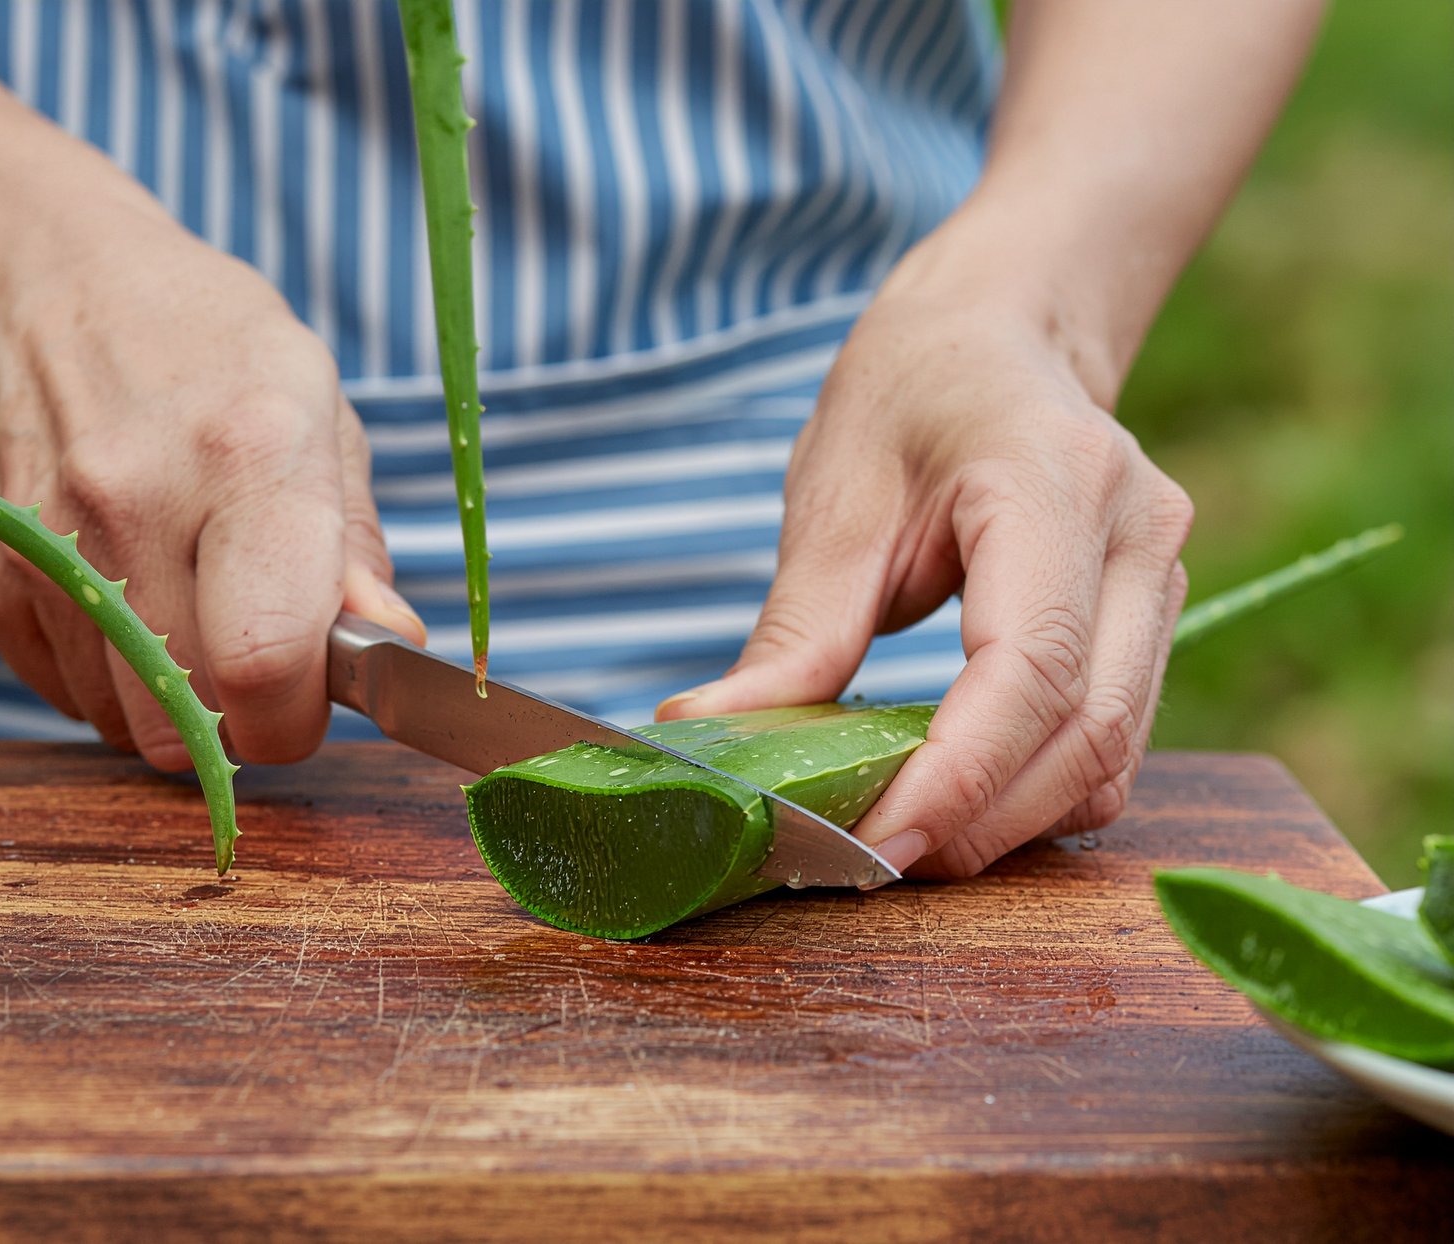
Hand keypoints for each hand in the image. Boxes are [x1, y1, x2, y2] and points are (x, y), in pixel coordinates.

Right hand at [0, 196, 423, 768]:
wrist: (39, 276)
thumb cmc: (210, 348)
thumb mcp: (320, 412)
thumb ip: (357, 547)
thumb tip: (393, 645)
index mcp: (249, 455)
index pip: (267, 660)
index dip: (299, 716)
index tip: (314, 697)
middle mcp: (133, 501)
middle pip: (193, 720)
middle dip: (246, 719)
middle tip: (262, 654)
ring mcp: (42, 541)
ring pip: (127, 722)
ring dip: (178, 700)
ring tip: (194, 601)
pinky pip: (67, 695)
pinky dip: (113, 677)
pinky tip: (130, 591)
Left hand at [656, 245, 1192, 877]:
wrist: (1000, 331)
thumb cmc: (912, 388)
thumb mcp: (836, 490)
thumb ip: (796, 629)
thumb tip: (709, 736)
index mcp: (1055, 482)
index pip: (1029, 669)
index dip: (956, 779)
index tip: (874, 847)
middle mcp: (1140, 535)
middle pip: (1086, 735)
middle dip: (979, 821)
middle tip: (869, 860)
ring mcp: (1161, 576)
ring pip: (1112, 756)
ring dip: (1011, 820)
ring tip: (904, 832)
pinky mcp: (1151, 615)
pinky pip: (1112, 740)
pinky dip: (1038, 790)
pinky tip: (960, 791)